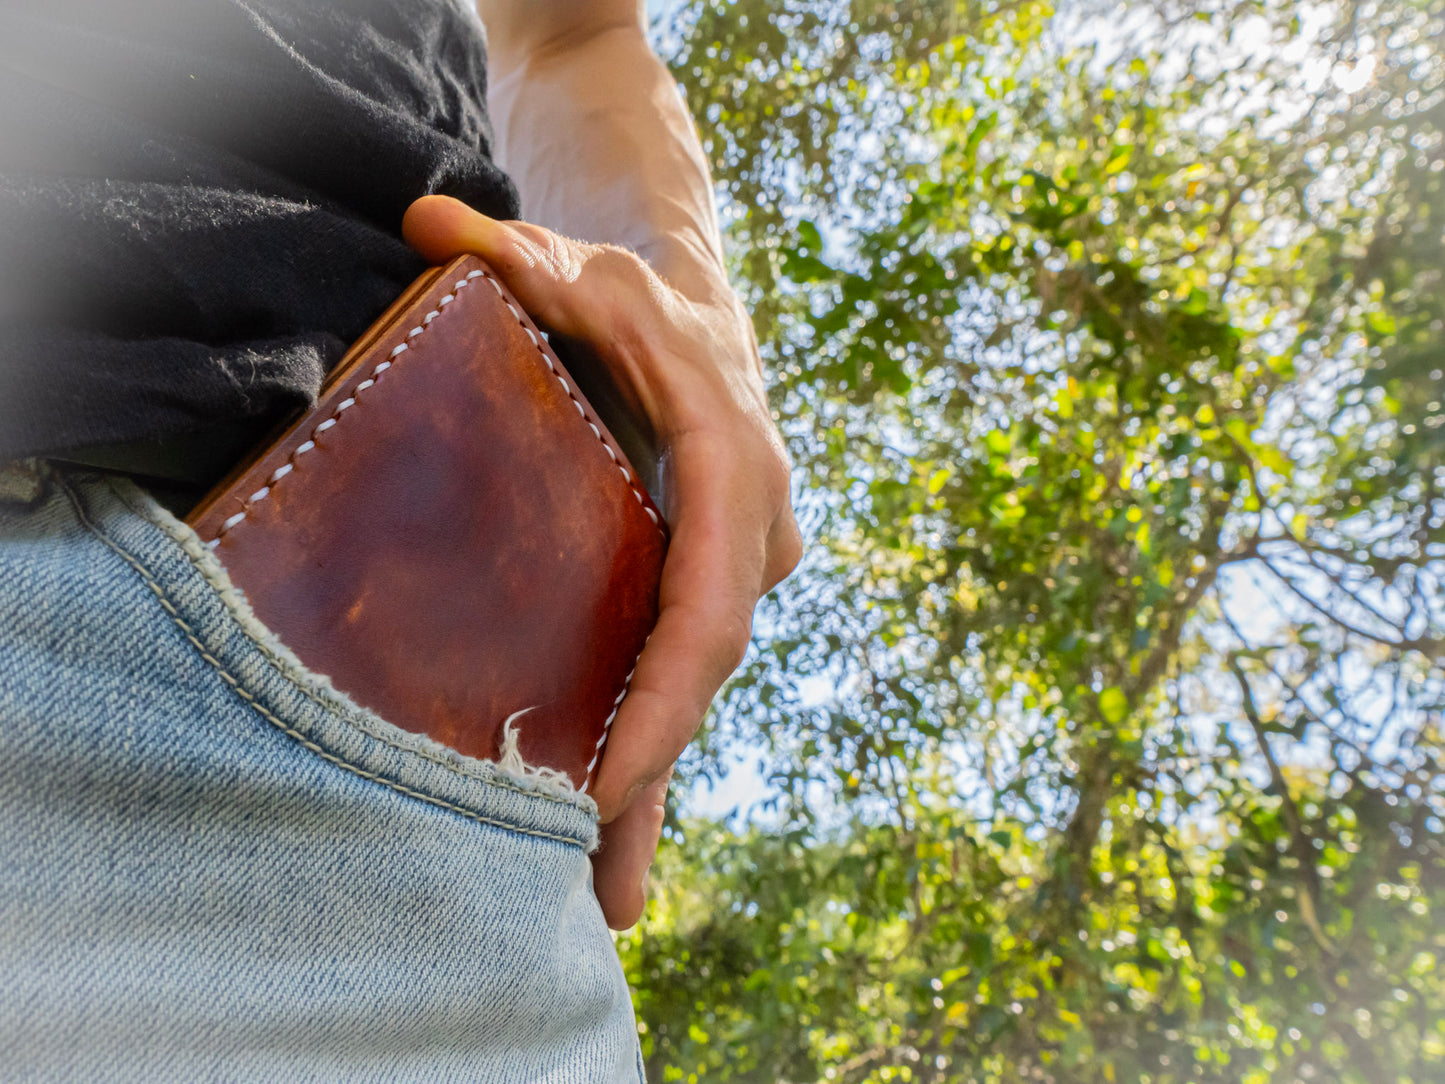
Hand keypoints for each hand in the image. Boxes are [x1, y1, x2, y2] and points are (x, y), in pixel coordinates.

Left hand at [402, 195, 800, 928]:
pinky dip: (649, 749)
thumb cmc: (627, 292)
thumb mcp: (575, 266)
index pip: (709, 605)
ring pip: (694, 689)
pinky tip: (610, 834)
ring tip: (601, 903)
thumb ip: (510, 253)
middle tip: (593, 893)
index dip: (666, 700)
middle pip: (702, 672)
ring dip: (653, 792)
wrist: (688, 306)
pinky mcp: (700, 585)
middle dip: (654, 777)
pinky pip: (678, 674)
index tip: (608, 783)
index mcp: (733, 465)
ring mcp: (733, 565)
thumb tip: (427, 224)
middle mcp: (749, 530)